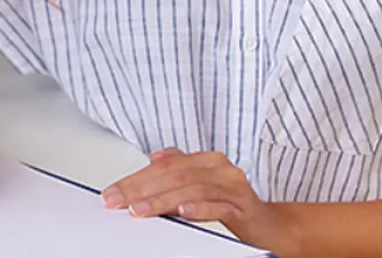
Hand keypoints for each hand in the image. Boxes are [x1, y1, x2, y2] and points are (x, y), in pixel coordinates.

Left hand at [101, 148, 289, 246]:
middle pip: (174, 176)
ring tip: (141, 210)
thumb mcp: (201, 184)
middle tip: (119, 202)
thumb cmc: (231, 204)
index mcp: (206, 160)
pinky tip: (183, 213)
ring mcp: (233, 186)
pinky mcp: (244, 207)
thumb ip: (180, 169)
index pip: (163, 166)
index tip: (112, 194)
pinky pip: (219, 206)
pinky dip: (199, 209)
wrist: (269, 225)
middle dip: (141, 189)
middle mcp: (220, 168)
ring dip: (163, 201)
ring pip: (191, 190)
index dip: (135, 179)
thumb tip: (155, 157)